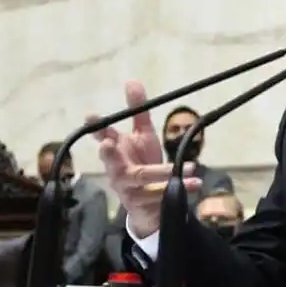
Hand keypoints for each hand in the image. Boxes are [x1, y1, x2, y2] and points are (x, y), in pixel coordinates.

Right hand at [89, 81, 200, 236]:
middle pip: (111, 162)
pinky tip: (195, 184)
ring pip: (141, 179)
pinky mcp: (141, 204)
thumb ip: (138, 112)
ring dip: (163, 173)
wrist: (149, 205)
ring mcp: (127, 188)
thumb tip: (131, 81)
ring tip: (186, 168)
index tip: (90, 115)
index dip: (96, 127)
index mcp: (116, 150)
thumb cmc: (142, 164)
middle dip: (108, 153)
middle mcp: (117, 169)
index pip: (102, 136)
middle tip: (107, 144)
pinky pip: (158, 196)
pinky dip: (176, 189)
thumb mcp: (143, 136)